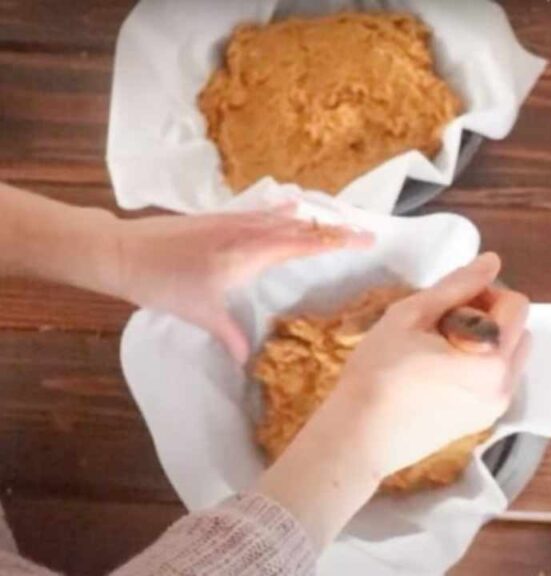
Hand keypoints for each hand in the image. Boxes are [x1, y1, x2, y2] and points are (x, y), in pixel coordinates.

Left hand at [116, 203, 373, 362]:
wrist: (124, 252)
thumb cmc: (163, 283)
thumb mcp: (200, 313)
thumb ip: (230, 334)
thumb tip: (247, 361)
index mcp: (249, 253)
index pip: (304, 243)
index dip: (337, 241)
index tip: (366, 238)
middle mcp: (247, 232)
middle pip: (301, 227)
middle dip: (335, 231)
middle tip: (365, 232)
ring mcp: (234, 221)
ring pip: (283, 217)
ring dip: (313, 220)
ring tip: (337, 222)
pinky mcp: (219, 218)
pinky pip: (262, 212)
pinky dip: (283, 211)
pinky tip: (290, 206)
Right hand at [337, 252, 531, 476]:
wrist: (358, 437)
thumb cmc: (378, 371)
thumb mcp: (411, 315)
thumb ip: (457, 285)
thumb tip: (492, 261)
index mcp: (492, 357)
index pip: (517, 304)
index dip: (486, 292)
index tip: (450, 303)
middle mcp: (505, 386)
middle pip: (520, 330)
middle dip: (491, 317)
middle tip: (445, 322)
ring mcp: (496, 408)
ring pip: (512, 356)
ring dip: (488, 341)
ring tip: (442, 347)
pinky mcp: (483, 421)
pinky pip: (499, 380)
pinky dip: (481, 365)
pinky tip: (442, 370)